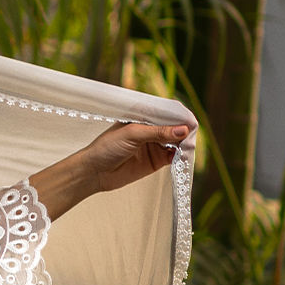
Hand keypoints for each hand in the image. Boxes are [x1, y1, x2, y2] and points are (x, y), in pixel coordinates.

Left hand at [30, 118, 193, 219]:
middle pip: (175, 127)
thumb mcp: (133, 134)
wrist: (94, 172)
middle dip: (184, 131)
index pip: (168, 112)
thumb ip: (158, 132)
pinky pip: (173, 157)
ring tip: (186, 148)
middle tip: (190, 137)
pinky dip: (179, 157)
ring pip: (176, 142)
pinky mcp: (156, 161)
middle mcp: (152, 129)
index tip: (190, 122)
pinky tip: (180, 157)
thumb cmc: (107, 147)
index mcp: (144, 117)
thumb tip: (183, 130)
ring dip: (183, 144)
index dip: (181, 117)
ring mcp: (155, 145)